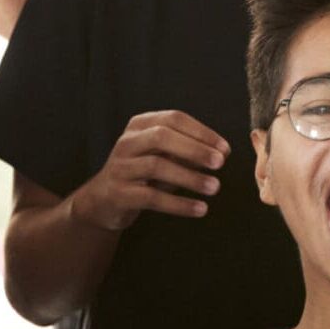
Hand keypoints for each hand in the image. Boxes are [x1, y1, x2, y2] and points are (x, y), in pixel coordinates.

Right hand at [68, 111, 228, 234]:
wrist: (104, 200)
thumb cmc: (142, 174)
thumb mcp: (162, 155)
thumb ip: (187, 150)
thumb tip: (222, 152)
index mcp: (140, 125)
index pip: (174, 119)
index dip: (202, 132)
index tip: (225, 149)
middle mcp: (127, 141)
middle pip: (162, 136)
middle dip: (194, 149)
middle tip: (220, 164)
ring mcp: (121, 167)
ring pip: (156, 165)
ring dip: (190, 177)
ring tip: (214, 188)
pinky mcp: (119, 193)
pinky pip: (152, 197)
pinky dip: (179, 204)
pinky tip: (200, 209)